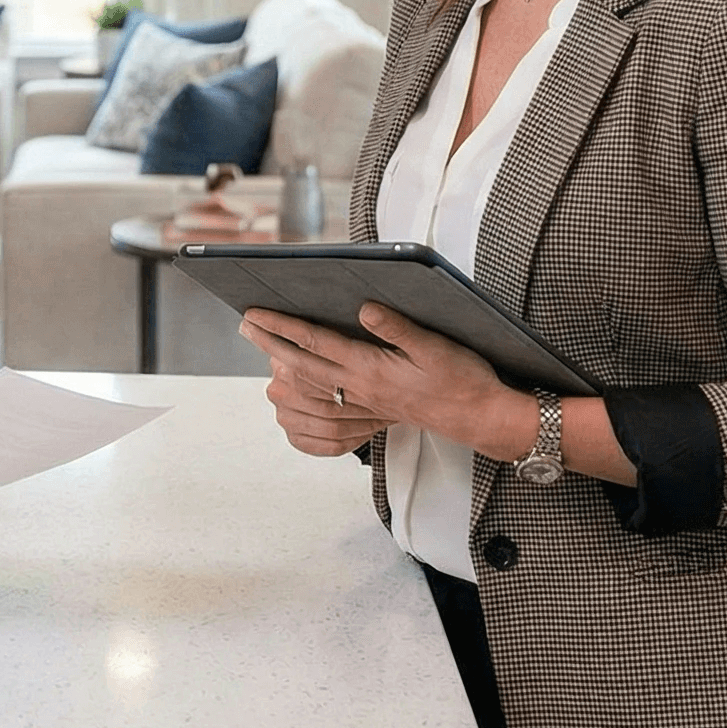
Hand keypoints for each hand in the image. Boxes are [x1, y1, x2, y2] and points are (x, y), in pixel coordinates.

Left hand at [239, 304, 519, 458]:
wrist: (482, 419)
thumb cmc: (464, 380)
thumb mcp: (436, 346)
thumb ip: (399, 328)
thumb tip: (365, 308)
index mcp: (372, 369)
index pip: (315, 343)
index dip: (282, 327)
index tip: (255, 314)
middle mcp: (362, 387)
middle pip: (303, 364)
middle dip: (271, 343)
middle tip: (244, 324)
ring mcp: (366, 400)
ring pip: (312, 385)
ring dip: (283, 365)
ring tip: (264, 346)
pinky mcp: (374, 408)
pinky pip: (328, 401)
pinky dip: (306, 389)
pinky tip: (297, 379)